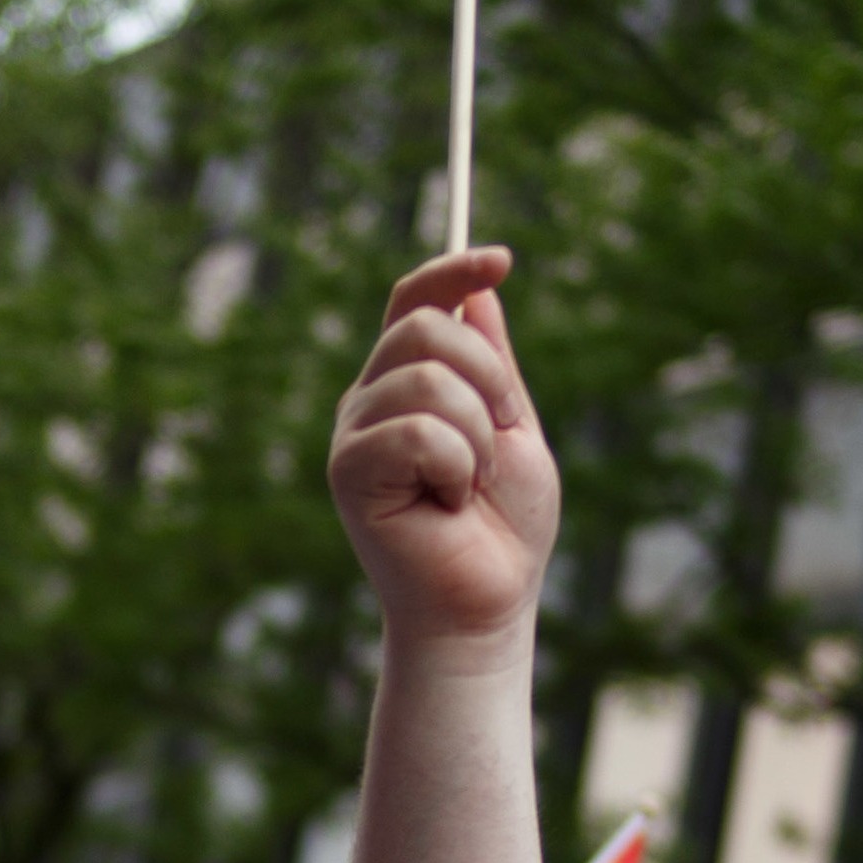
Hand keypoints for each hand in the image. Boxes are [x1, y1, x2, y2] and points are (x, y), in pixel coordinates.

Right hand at [328, 248, 560, 652]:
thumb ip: (493, 362)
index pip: (414, 300)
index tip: (503, 258)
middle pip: (425, 328)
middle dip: (488, 379)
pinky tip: (447, 504)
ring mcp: (354, 434)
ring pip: (426, 379)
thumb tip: (480, 290)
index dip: (453, 269)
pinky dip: (454, 465)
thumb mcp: (514, 427)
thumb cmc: (503, 528)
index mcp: (407, 383)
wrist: (486, 603)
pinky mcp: (349, 471)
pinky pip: (416, 431)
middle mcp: (370, 400)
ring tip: (470, 484)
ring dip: (476, 434)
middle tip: (496, 442)